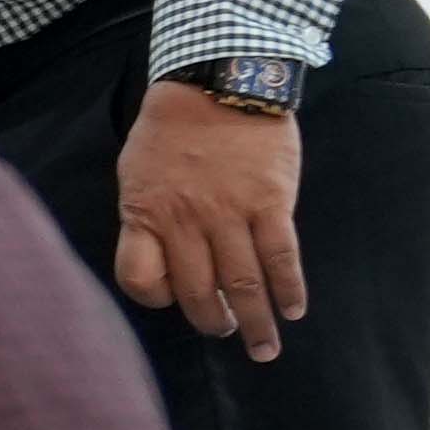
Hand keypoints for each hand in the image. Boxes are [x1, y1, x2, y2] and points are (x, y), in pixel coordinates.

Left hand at [110, 80, 307, 362]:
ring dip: (256, 321)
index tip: (173, 299)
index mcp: (146, 213)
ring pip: (244, 282)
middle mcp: (186, 219)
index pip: (140, 278)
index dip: (156, 297)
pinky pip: (281, 255)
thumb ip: (146, 217)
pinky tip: (293, 310)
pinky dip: (288, 288)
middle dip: (213, 322)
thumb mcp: (136, 173)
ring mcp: (230, 212)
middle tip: (227, 333)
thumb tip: (165, 263)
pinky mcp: (270, 201)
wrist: (215, 82)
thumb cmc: (169, 131)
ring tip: (263, 347)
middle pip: (198, 290)